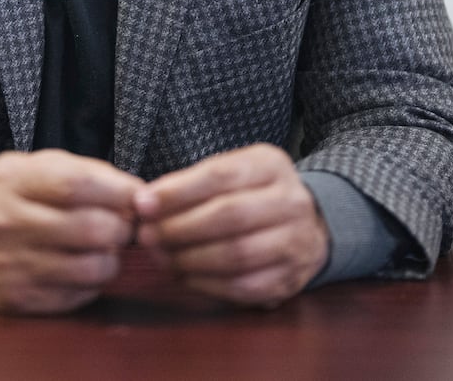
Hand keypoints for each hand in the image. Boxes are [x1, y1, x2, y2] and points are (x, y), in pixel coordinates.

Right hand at [0, 149, 143, 313]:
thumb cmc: (6, 194)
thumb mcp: (32, 166)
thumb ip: (83, 172)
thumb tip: (135, 193)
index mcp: (13, 182)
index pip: (77, 185)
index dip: (118, 192)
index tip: (137, 196)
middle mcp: (7, 224)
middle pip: (90, 229)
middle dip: (122, 228)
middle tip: (123, 225)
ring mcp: (10, 265)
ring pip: (90, 268)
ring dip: (111, 258)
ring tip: (103, 248)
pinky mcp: (16, 298)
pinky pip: (76, 296)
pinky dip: (91, 283)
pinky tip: (82, 267)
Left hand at [134, 143, 328, 307]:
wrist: (308, 225)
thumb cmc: (252, 195)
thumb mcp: (231, 173)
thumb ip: (190, 184)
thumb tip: (145, 203)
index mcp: (271, 165)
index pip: (219, 176)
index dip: (177, 192)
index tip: (143, 205)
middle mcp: (291, 201)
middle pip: (229, 216)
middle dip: (179, 228)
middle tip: (148, 236)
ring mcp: (296, 242)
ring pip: (236, 254)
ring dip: (189, 259)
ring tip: (162, 257)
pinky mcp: (290, 278)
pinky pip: (244, 286)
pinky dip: (207, 284)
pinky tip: (185, 276)